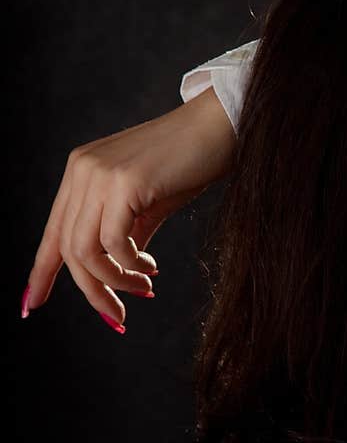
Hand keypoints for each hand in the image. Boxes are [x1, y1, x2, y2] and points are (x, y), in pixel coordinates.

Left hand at [23, 86, 235, 331]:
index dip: (40, 272)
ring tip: (144, 289)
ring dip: (114, 283)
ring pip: (85, 251)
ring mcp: (100, 175)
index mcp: (82, 172)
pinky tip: (151, 269)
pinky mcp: (125, 183)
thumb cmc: (192, 162)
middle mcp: (82, 171)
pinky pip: (114, 243)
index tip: (29, 305)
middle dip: (91, 291)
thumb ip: (128, 234)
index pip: (53, 231)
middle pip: (68, 249)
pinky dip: (130, 266)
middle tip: (118, 315)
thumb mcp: (151, 203)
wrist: (220, 127)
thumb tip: (119, 274)